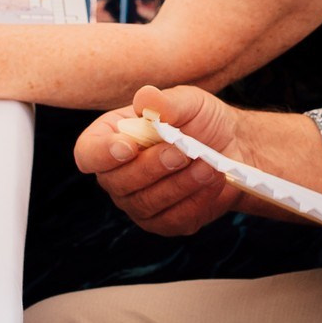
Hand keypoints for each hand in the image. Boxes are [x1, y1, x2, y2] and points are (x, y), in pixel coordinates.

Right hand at [75, 85, 246, 236]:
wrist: (233, 146)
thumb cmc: (201, 120)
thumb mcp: (188, 102)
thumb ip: (166, 102)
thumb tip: (146, 99)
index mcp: (111, 138)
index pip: (88, 153)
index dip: (102, 153)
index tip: (129, 146)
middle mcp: (117, 174)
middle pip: (117, 182)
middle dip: (151, 167)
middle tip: (183, 151)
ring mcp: (138, 202)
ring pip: (146, 203)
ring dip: (179, 184)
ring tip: (208, 165)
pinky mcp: (164, 222)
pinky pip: (173, 220)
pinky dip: (196, 200)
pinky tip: (213, 180)